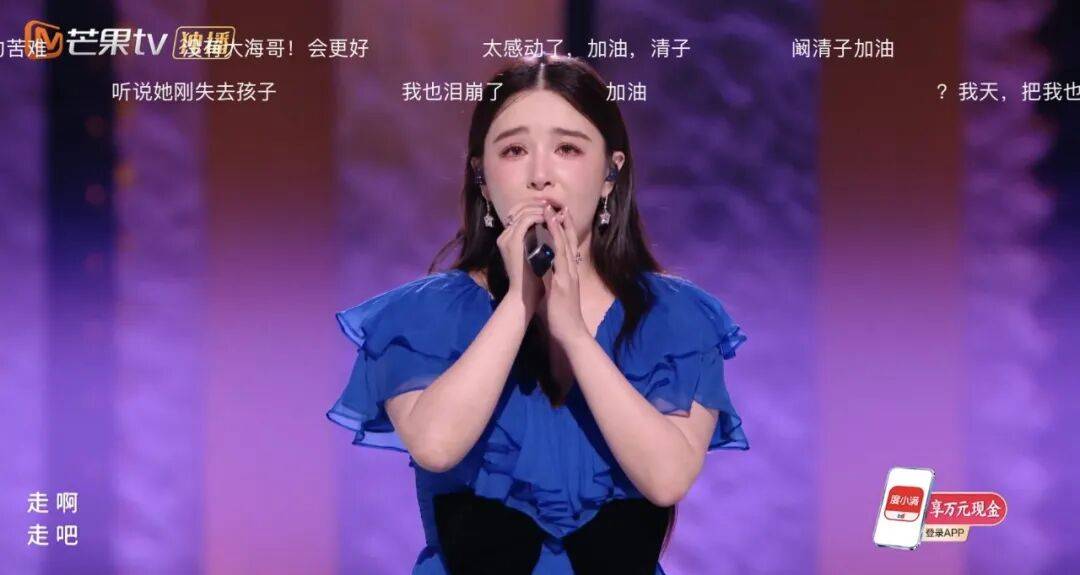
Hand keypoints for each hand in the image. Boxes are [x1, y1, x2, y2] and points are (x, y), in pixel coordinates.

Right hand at [495, 199, 547, 317]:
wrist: (524, 297)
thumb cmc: (532, 281)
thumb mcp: (535, 258)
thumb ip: (538, 244)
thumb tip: (550, 230)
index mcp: (509, 239)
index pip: (518, 214)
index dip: (534, 207)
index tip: (551, 207)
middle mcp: (505, 236)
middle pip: (519, 208)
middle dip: (538, 203)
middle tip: (554, 204)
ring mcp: (507, 238)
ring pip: (524, 211)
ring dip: (541, 208)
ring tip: (555, 210)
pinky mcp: (513, 241)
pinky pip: (527, 220)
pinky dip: (539, 215)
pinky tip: (551, 218)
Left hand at [537, 203, 588, 344]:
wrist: (571, 332)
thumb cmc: (562, 315)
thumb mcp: (557, 292)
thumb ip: (552, 278)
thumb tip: (542, 269)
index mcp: (570, 272)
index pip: (569, 246)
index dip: (565, 229)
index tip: (560, 213)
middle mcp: (571, 271)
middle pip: (569, 242)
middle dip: (563, 222)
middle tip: (558, 205)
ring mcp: (568, 276)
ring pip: (564, 248)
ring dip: (558, 229)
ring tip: (552, 213)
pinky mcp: (563, 284)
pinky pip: (558, 263)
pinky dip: (554, 248)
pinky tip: (548, 239)